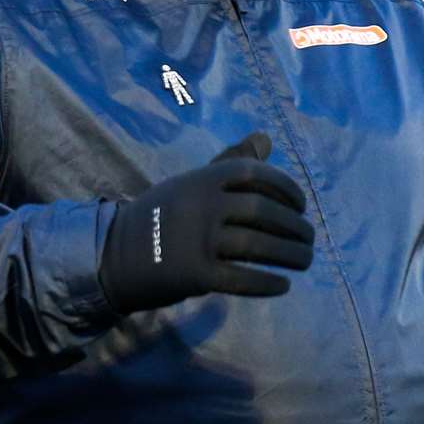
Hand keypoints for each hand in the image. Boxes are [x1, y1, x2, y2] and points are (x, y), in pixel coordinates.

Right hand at [98, 132, 314, 314]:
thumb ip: (230, 162)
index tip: (301, 206)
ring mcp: (199, 240)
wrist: (114, 253)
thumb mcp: (193, 181)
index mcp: (204, 178)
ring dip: (291, 255)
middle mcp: (204, 204)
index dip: (287, 189)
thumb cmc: (162, 215)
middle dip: (295, 226)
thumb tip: (266, 138)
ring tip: (305, 261)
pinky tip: (282, 285)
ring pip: (259, 246)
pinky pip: (243, 279)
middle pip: (264, 211)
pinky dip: (268, 283)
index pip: (258, 174)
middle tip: (309, 239)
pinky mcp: (196, 274)